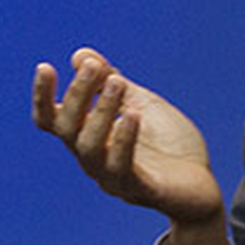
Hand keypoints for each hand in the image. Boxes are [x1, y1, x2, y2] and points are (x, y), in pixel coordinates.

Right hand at [33, 48, 229, 244]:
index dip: (42, 96)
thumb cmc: (168, 145)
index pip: (52, 120)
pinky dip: (123, 140)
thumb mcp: (140, 103)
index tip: (45, 67)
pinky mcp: (140, 190)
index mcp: (90, 136)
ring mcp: (113, 177)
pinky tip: (132, 116)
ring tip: (116, 83)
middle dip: (78, 94)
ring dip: (100, 112)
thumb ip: (110, 82)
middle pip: (68, 129)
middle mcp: (93, 159)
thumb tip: (80, 55)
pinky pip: (122, 168)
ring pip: (90, 148)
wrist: (202, 185)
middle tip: (94, 67)